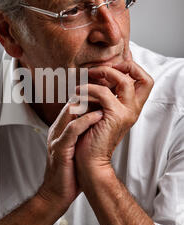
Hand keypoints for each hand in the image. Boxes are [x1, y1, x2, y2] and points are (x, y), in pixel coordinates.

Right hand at [36, 99, 102, 211]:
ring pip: (71, 111)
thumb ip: (86, 134)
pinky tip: (99, 116)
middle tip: (109, 87)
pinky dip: (86, 120)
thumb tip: (102, 124)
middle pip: (72, 102)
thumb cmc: (70, 173)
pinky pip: (72, 129)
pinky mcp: (60, 149)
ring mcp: (57, 138)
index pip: (75, 103)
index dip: (91, 95)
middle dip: (90, 93)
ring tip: (106, 97)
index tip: (109, 90)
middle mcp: (57, 130)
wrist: (57, 194)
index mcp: (61, 128)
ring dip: (89, 102)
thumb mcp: (78, 148)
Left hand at [74, 60, 153, 177]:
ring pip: (124, 80)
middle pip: (144, 78)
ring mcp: (127, 113)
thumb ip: (102, 95)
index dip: (131, 68)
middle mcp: (134, 109)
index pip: (144, 81)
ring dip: (103, 73)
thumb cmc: (90, 135)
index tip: (111, 65)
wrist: (89, 159)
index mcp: (132, 107)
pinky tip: (78, 93)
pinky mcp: (115, 117)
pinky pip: (104, 92)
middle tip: (101, 68)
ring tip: (86, 77)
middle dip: (125, 66)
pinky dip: (89, 89)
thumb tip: (94, 74)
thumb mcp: (98, 110)